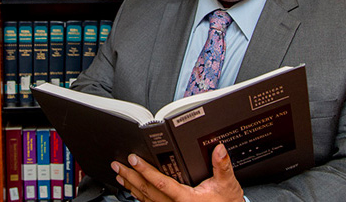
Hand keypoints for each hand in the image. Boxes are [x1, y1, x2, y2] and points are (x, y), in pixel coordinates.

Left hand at [110, 143, 244, 201]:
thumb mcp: (227, 183)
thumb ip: (222, 166)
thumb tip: (219, 149)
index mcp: (186, 198)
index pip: (161, 183)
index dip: (146, 171)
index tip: (134, 160)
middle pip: (147, 191)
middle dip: (131, 177)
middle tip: (119, 165)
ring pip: (146, 199)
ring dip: (131, 186)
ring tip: (120, 175)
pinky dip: (139, 195)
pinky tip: (133, 189)